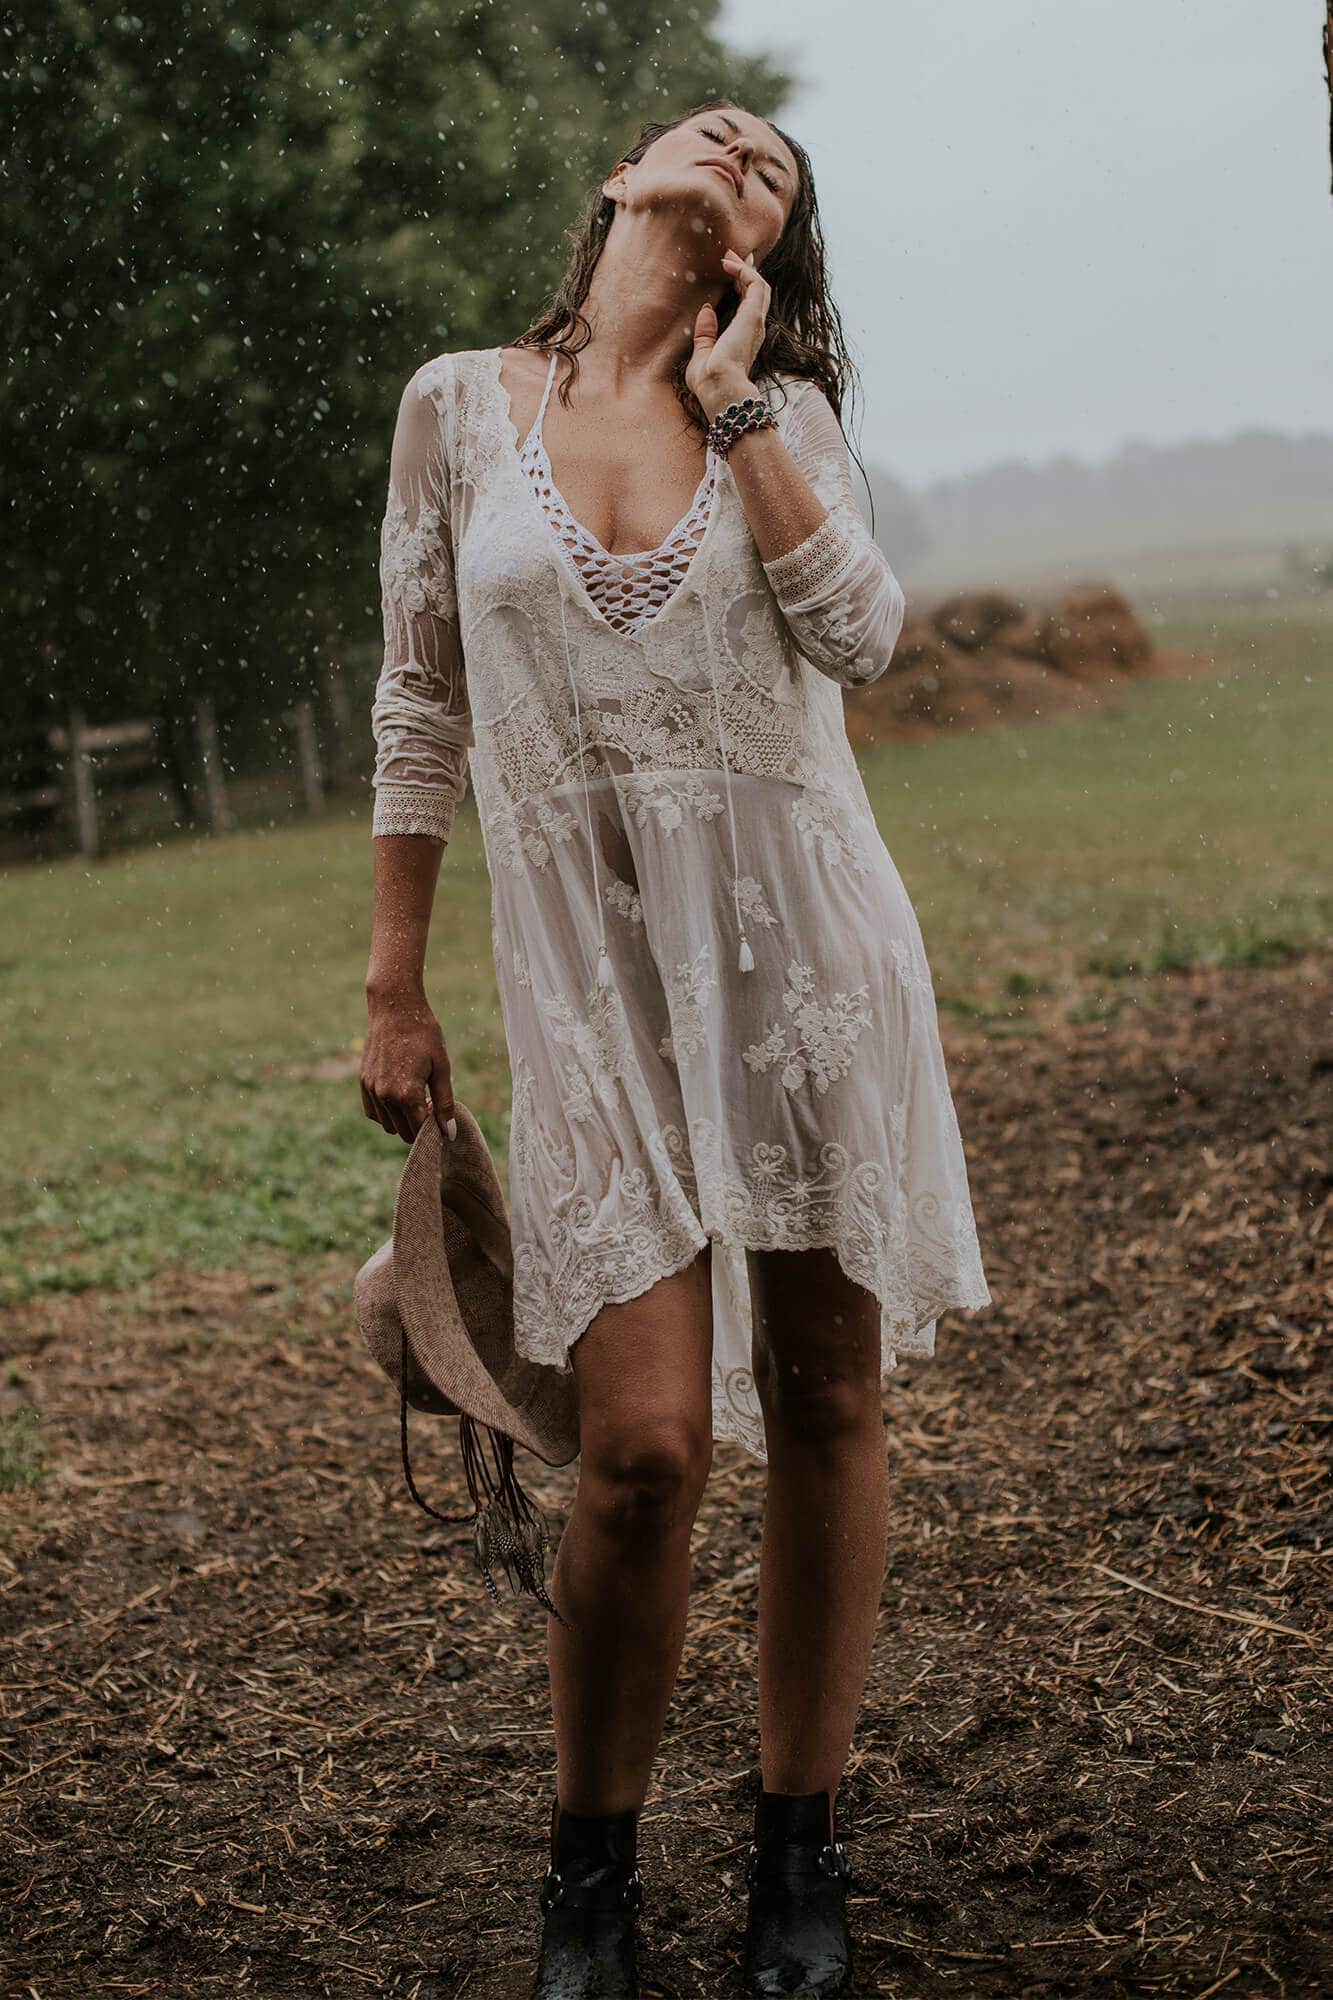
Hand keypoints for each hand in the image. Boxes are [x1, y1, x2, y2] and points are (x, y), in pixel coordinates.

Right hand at [360, 987, 456, 1143]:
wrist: (395, 1008)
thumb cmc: (423, 1034)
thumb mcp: (442, 1067)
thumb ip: (445, 1103)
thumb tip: (449, 1132)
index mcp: (407, 1094)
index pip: (420, 1130)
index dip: (434, 1129)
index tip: (442, 1119)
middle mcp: (385, 1095)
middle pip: (403, 1132)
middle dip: (419, 1126)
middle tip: (430, 1104)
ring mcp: (371, 1089)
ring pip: (387, 1125)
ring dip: (402, 1120)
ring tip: (416, 1097)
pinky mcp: (363, 1082)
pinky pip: (373, 1112)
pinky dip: (386, 1113)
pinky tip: (399, 1097)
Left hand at [686, 246, 770, 416]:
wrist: (719, 389)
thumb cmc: (710, 382)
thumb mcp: (703, 354)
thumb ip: (706, 333)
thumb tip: (706, 310)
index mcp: (744, 337)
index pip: (748, 304)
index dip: (741, 284)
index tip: (731, 269)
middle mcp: (754, 328)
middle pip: (757, 291)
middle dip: (746, 269)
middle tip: (732, 254)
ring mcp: (755, 321)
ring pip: (759, 284)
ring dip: (745, 267)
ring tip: (729, 254)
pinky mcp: (753, 316)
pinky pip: (755, 284)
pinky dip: (743, 270)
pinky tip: (728, 264)